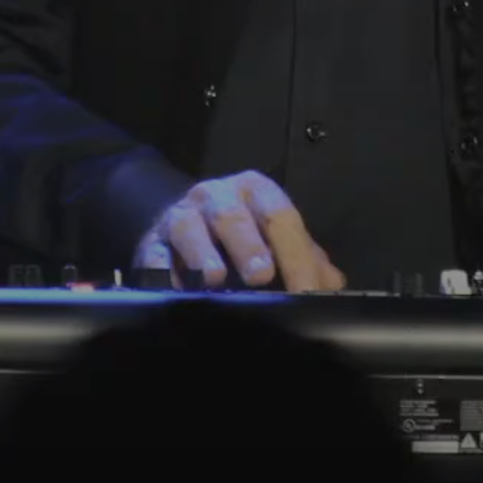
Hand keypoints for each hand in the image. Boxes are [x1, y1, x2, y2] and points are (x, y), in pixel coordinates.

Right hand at [133, 169, 345, 293]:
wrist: (176, 217)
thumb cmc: (239, 228)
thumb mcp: (273, 231)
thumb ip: (304, 255)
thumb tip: (332, 287)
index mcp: (257, 191)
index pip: (281, 218)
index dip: (296, 254)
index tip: (307, 290)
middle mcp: (219, 196)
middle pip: (235, 218)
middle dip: (249, 246)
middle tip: (262, 277)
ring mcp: (182, 215)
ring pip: (192, 229)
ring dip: (204, 255)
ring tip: (217, 279)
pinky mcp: (150, 240)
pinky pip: (155, 255)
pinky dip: (165, 272)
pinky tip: (176, 289)